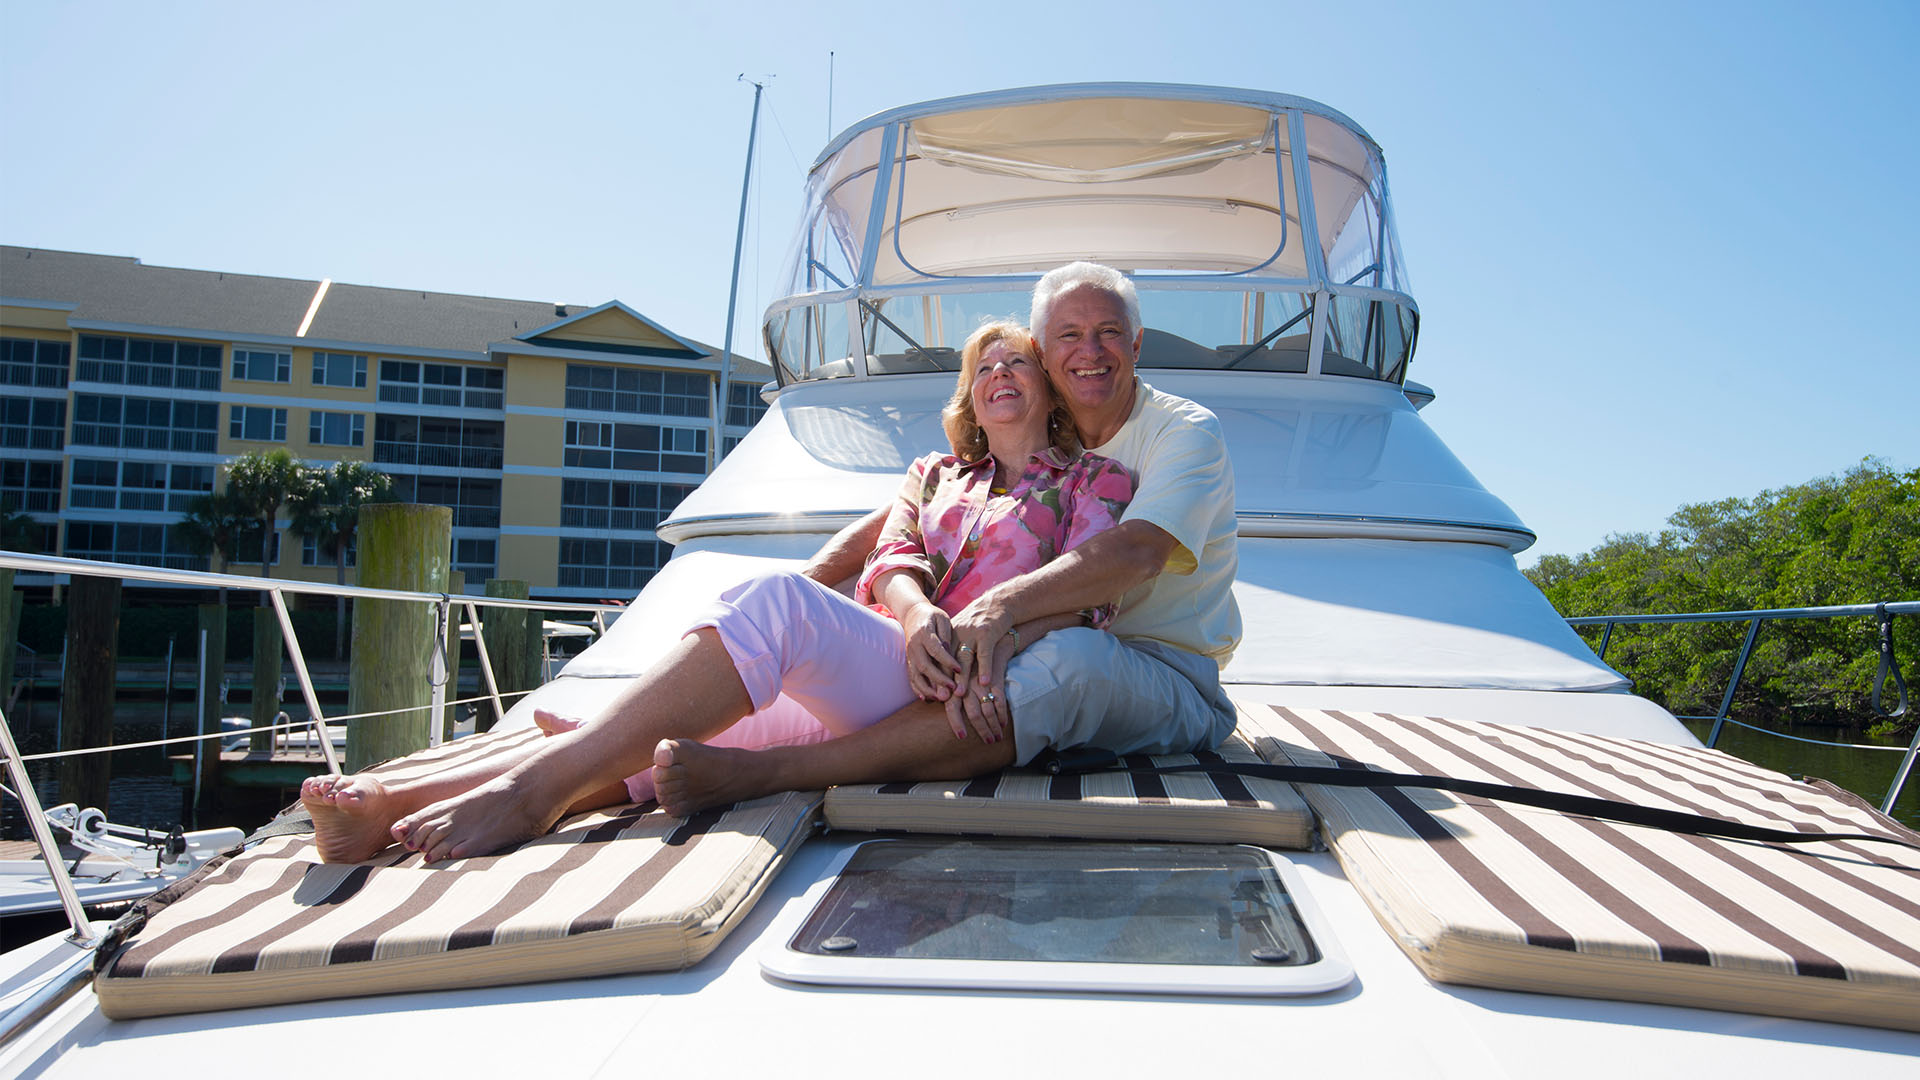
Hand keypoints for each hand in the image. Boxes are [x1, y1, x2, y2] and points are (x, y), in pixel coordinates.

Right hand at [901, 602, 960, 701]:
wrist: (913, 614)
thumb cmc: (932, 616)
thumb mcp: (942, 619)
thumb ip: (946, 635)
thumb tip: (949, 652)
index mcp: (924, 633)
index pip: (936, 650)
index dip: (947, 661)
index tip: (959, 670)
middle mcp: (914, 645)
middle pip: (924, 665)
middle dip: (938, 679)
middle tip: (952, 689)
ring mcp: (909, 654)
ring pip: (916, 674)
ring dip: (928, 688)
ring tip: (941, 698)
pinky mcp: (908, 661)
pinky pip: (911, 677)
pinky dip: (918, 689)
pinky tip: (927, 698)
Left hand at [948, 596, 1015, 741]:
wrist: (998, 602)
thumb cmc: (981, 623)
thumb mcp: (963, 633)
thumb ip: (954, 650)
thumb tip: (947, 675)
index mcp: (949, 636)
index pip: (938, 660)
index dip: (935, 677)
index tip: (932, 695)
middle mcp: (957, 635)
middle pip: (947, 661)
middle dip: (944, 681)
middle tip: (942, 699)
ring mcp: (972, 634)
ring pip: (964, 659)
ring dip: (961, 678)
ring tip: (958, 695)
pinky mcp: (987, 633)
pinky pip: (985, 655)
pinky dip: (985, 669)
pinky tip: (985, 683)